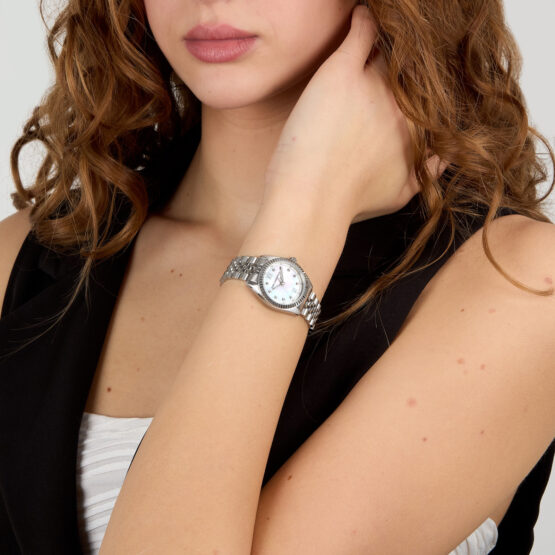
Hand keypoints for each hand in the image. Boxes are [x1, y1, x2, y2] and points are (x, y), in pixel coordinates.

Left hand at [263, 4, 438, 222]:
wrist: (311, 200)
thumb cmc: (350, 201)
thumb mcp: (401, 193)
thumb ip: (428, 171)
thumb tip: (446, 157)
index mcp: (419, 129)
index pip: (430, 94)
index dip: (419, 88)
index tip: (410, 84)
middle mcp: (404, 103)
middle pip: (415, 69)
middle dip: (409, 63)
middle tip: (397, 57)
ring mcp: (375, 85)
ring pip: (392, 48)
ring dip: (392, 39)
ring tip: (388, 31)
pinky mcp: (342, 72)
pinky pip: (362, 31)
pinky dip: (364, 20)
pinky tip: (363, 14)